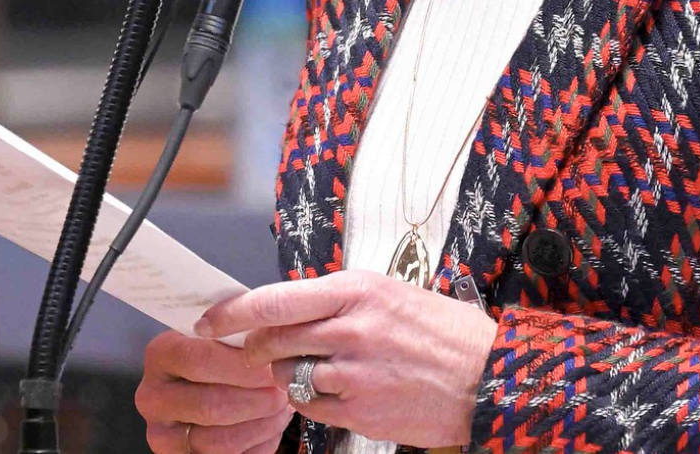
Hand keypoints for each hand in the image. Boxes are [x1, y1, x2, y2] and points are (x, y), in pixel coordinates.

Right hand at [136, 329, 293, 453]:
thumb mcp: (220, 334)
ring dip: (262, 424)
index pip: (198, 360)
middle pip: (210, 405)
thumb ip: (237, 333)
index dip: (241, 366)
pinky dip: (258, 443)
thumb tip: (272, 339)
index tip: (273, 364)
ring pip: (220, 440)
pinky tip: (270, 424)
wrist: (204, 383)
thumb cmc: (219, 354)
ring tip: (282, 406)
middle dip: (257, 399)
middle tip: (282, 389)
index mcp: (160, 355)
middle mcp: (153, 398)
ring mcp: (164, 435)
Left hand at [197, 271, 497, 448]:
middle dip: (257, 346)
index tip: (211, 319)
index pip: (275, 298)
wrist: (488, 378)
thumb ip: (344, 298)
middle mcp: (352, 328)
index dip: (233, 311)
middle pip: (272, 339)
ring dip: (287, 374)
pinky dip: (312, 400)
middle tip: (257, 349)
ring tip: (315, 369)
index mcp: (359, 290)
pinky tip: (335, 391)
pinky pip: (311, 406)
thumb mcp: (394, 294)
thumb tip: (295, 305)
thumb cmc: (447, 335)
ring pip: (287, 374)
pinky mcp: (359, 410)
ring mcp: (354, 372)